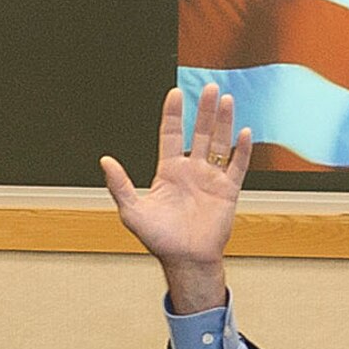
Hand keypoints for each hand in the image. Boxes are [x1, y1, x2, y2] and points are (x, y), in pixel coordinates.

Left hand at [100, 84, 250, 312]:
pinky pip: (237, 166)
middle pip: (199, 133)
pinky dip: (241, 150)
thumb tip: (105, 160)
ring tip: (226, 99)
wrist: (185, 261)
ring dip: (223, 122)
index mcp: (168, 172)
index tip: (175, 93)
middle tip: (210, 87)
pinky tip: (243, 132)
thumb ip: (120, 185)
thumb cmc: (159, 240)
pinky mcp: (228, 191)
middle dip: (205, 111)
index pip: (170, 135)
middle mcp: (191, 171)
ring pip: (219, 143)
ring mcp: (211, 179)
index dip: (173, 115)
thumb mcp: (133, 212)